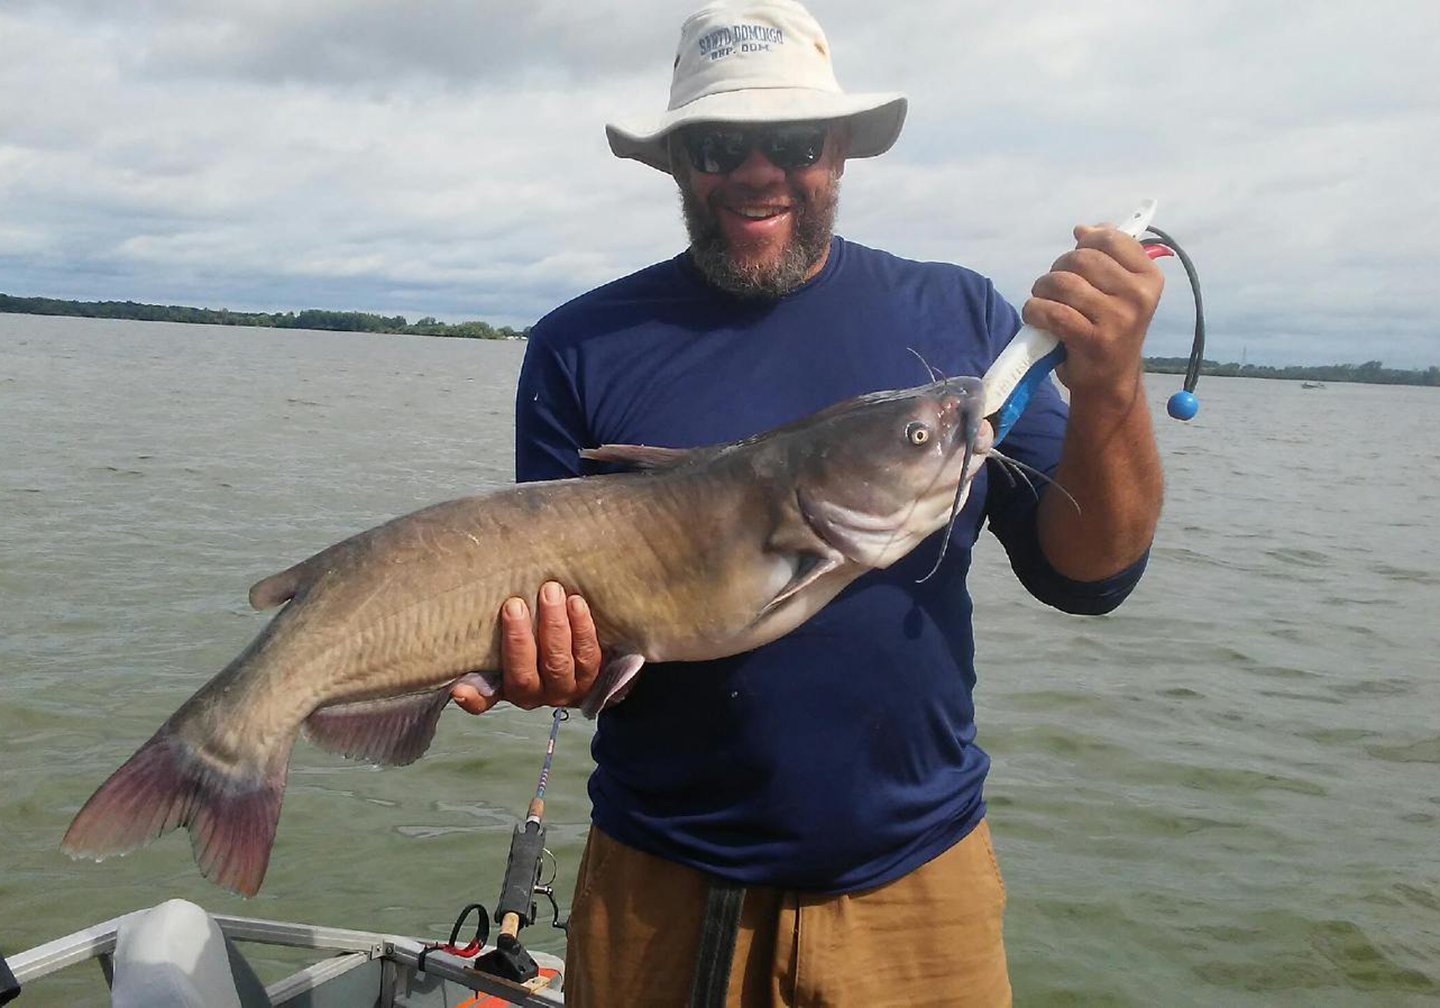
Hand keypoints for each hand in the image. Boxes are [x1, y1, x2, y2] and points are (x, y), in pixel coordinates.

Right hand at [449, 581, 602, 713]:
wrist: (580, 653)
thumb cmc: (533, 647)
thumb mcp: (507, 654)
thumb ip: (484, 662)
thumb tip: (457, 686)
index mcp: (511, 691)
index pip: (487, 698)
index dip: (474, 697)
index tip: (459, 689)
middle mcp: (538, 694)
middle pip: (526, 673)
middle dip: (519, 638)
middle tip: (515, 603)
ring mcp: (568, 686)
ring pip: (559, 661)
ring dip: (555, 626)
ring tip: (551, 593)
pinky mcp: (593, 674)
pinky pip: (588, 653)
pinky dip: (582, 627)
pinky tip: (576, 602)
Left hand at [1022, 224, 1163, 400]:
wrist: (1110, 379)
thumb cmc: (1111, 328)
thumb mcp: (1119, 290)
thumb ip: (1106, 256)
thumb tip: (1082, 229)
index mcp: (1149, 277)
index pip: (1110, 239)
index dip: (1084, 242)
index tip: (1075, 257)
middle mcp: (1139, 296)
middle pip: (1081, 259)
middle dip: (1058, 268)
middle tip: (1053, 286)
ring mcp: (1118, 319)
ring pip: (1064, 283)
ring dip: (1042, 289)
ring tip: (1042, 299)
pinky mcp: (1094, 340)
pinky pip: (1053, 312)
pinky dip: (1035, 310)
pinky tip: (1036, 315)